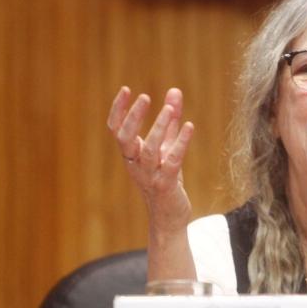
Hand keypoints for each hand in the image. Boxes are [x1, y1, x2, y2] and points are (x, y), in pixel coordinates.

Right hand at [107, 86, 194, 231]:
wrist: (169, 217)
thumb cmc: (166, 179)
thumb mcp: (167, 146)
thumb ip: (170, 120)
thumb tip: (174, 91)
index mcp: (131, 155)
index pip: (116, 130)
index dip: (118, 110)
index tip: (126, 89)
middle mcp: (136, 165)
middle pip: (126, 138)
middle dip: (133, 117)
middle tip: (144, 97)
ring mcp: (150, 176)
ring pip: (149, 150)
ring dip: (159, 128)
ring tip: (169, 109)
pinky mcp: (166, 185)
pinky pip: (172, 161)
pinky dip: (181, 143)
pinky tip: (190, 127)